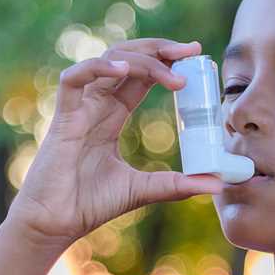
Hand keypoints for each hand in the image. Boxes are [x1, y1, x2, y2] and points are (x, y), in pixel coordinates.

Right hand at [7, 38, 224, 248]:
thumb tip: (219, 185)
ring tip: (171, 71)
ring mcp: (79, 108)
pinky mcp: (63, 119)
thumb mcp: (144, 190)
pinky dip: (98, 69)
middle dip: (159, 49)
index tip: (195, 56)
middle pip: (127, 58)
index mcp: (111, 115)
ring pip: (107, 62)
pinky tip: (124, 71)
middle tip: (190, 51)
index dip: (166, 62)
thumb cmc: (88, 205)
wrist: (55, 225)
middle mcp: (96, 105)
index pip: (141, 76)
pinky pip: (74, 80)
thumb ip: (178, 184)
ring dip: (141, 60)